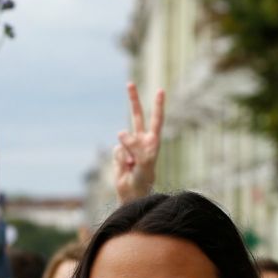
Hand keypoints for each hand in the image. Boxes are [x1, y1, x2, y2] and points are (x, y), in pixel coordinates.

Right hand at [114, 82, 164, 203]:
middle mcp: (141, 140)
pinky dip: (120, 160)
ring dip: (127, 152)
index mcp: (153, 142)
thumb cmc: (144, 180)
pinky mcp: (118, 152)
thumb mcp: (145, 164)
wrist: (132, 194)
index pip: (156, 120)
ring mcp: (128, 146)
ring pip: (123, 137)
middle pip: (137, 117)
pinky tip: (126, 167)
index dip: (158, 106)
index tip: (160, 91)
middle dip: (133, 100)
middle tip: (129, 83)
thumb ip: (135, 147)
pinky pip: (117, 150)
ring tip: (133, 166)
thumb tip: (120, 132)